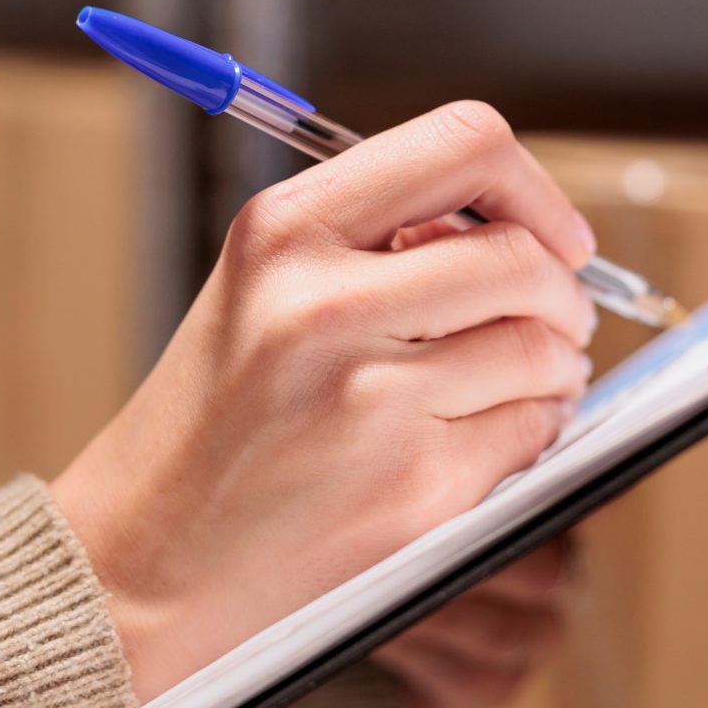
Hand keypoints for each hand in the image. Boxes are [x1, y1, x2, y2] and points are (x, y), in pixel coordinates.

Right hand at [52, 101, 593, 698]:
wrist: (145, 563)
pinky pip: (530, 434)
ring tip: (525, 384)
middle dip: (562, 294)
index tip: (552, 235)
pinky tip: (486, 442)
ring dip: (556, 368)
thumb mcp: (258, 293)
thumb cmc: (211, 430)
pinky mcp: (414, 488)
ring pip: (542, 351)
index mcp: (283, 232)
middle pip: (522, 260)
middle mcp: (324, 305)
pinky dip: (533, 435)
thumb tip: (523, 230)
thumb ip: (374, 243)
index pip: (464, 145)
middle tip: (557, 322)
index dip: (535, 189)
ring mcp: (372, 401)